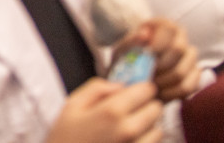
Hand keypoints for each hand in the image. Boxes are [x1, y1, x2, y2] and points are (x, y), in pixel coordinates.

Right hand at [46, 78, 161, 142]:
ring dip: (147, 125)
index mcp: (112, 111)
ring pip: (157, 129)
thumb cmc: (66, 137)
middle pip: (156, 109)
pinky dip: (145, 140)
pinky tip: (128, 140)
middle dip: (145, 105)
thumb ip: (97, 88)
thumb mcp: (72, 105)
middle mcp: (129, 129)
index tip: (134, 90)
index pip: (146, 90)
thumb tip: (120, 85)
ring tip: (127, 128)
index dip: (140, 87)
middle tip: (129, 109)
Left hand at [126, 18, 200, 101]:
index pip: (169, 29)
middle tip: (146, 74)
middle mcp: (181, 39)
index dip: (159, 42)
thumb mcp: (123, 48)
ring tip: (148, 85)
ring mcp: (190, 59)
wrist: (132, 74)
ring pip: (183, 71)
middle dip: (160, 65)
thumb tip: (143, 35)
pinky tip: (159, 94)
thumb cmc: (128, 57)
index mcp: (164, 26)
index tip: (147, 54)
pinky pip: (189, 87)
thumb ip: (132, 41)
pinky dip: (172, 94)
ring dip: (163, 82)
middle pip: (179, 49)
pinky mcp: (194, 76)